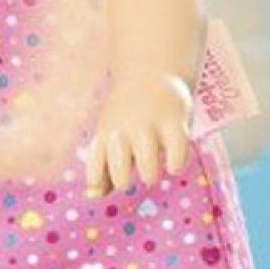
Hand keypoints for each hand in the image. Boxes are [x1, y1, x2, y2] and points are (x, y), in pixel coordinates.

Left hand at [82, 70, 193, 195]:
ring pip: (148, 168)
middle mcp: (124, 131)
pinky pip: (176, 155)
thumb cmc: (127, 117)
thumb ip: (103, 171)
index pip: (95, 170)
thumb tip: (92, 196)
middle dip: (125, 181)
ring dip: (150, 175)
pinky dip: (175, 165)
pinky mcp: (175, 123)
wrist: (150, 72)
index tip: (109, 176)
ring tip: (151, 169)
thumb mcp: (110, 139)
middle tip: (132, 171)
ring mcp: (149, 127)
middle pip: (120, 176)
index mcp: (104, 137)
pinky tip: (172, 162)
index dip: (100, 181)